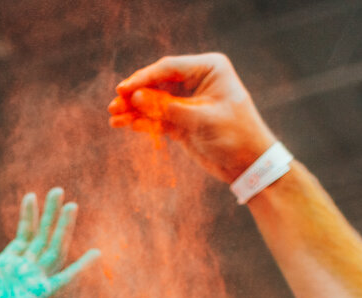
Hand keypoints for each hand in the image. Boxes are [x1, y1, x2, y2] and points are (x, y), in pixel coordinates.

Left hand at [0, 188, 98, 297]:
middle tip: (59, 191)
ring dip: (63, 228)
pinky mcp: (39, 295)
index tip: (31, 196)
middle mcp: (23, 272)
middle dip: (51, 214)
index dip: (28, 217)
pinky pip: (65, 279)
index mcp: (6, 266)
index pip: (23, 236)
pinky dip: (81, 267)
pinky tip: (96, 253)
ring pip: (53, 249)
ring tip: (71, 205)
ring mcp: (33, 282)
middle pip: (42, 237)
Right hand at [108, 53, 278, 183]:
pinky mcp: (181, 120)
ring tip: (113, 118)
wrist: (248, 164)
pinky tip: (125, 125)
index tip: (123, 89)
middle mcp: (196, 80)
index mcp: (208, 68)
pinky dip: (141, 122)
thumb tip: (136, 97)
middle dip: (135, 95)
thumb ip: (168, 108)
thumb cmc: (235, 135)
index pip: (169, 68)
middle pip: (157, 83)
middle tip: (114, 105)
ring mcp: (187, 101)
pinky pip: (157, 118)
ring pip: (153, 101)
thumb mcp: (202, 120)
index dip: (144, 78)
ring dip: (134, 109)